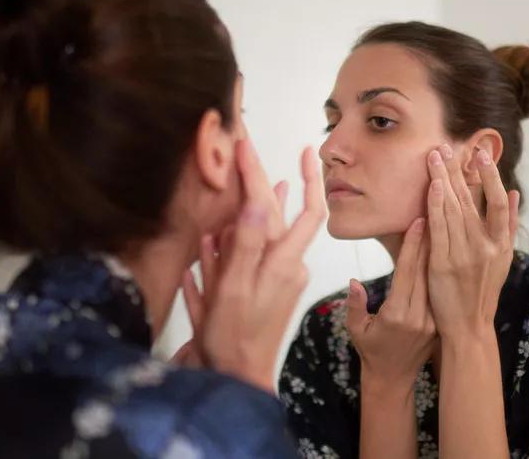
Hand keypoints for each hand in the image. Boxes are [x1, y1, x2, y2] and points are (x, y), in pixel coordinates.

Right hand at [191, 142, 324, 391]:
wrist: (237, 379)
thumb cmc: (233, 337)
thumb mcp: (235, 288)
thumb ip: (248, 242)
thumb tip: (264, 197)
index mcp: (283, 262)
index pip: (308, 210)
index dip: (309, 177)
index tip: (304, 149)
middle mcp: (285, 267)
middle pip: (282, 217)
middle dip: (265, 184)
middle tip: (247, 157)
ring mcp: (274, 279)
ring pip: (265, 235)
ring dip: (251, 211)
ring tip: (240, 187)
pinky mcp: (262, 291)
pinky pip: (250, 258)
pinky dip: (235, 243)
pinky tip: (218, 236)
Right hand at [346, 217, 436, 388]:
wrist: (393, 377)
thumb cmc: (370, 350)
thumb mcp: (356, 329)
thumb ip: (356, 305)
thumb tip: (354, 281)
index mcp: (397, 315)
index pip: (407, 272)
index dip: (413, 246)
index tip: (418, 221)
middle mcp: (419, 316)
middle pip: (427, 270)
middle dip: (432, 239)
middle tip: (437, 209)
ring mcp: (433, 320)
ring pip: (437, 278)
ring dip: (440, 250)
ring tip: (445, 223)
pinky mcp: (439, 321)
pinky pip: (440, 290)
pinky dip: (442, 268)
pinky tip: (445, 249)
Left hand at [425, 144, 518, 339]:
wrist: (468, 327)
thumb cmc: (484, 291)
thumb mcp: (504, 259)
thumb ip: (510, 226)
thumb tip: (515, 193)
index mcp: (501, 244)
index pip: (499, 203)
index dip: (490, 176)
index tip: (481, 153)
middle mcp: (485, 247)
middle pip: (471, 200)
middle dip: (458, 171)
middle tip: (448, 145)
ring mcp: (464, 255)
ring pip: (454, 210)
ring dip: (443, 180)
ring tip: (435, 156)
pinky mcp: (443, 264)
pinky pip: (439, 229)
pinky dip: (436, 206)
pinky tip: (432, 186)